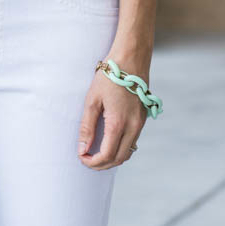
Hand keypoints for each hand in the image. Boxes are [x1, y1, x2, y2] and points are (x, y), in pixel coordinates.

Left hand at [77, 55, 148, 169]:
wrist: (131, 60)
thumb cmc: (108, 78)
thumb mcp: (92, 101)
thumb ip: (87, 126)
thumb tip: (83, 148)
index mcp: (119, 124)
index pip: (107, 155)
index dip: (92, 162)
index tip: (81, 157)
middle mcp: (133, 127)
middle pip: (119, 159)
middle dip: (101, 164)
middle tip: (86, 159)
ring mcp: (141, 124)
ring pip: (128, 152)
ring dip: (112, 158)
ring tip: (95, 154)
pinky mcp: (143, 119)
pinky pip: (133, 142)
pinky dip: (120, 149)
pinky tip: (108, 144)